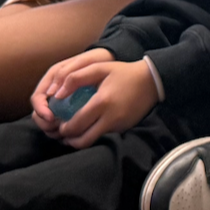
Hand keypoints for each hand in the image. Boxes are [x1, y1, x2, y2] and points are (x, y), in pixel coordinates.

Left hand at [30, 49, 158, 147]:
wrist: (152, 80)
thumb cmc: (124, 72)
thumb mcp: (99, 68)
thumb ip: (75, 78)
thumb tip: (57, 95)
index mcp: (102, 102)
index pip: (75, 125)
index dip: (63, 129)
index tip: (59, 124)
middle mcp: (110, 118)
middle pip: (83, 140)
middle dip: (68, 138)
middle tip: (63, 132)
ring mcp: (119, 125)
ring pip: (93, 142)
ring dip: (80, 140)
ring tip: (73, 133)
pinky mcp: (124, 128)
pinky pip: (104, 136)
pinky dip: (93, 134)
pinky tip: (90, 126)